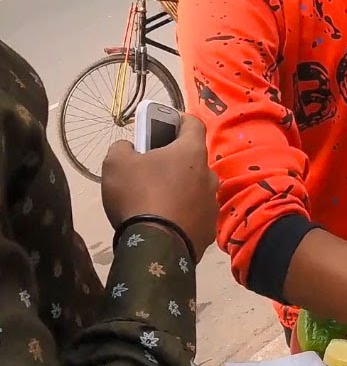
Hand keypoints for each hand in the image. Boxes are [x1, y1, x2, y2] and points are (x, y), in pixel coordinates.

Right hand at [101, 113, 217, 260]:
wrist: (156, 246)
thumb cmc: (137, 195)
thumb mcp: (116, 163)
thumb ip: (123, 147)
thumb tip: (131, 148)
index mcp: (191, 153)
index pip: (193, 124)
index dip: (178, 119)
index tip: (164, 123)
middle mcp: (210, 175)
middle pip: (193, 159)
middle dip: (175, 159)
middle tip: (151, 167)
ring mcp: (213, 203)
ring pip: (196, 187)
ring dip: (180, 186)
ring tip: (156, 197)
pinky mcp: (210, 228)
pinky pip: (195, 212)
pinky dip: (183, 212)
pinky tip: (166, 220)